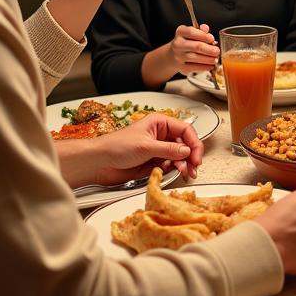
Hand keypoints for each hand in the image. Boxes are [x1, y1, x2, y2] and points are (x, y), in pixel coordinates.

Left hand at [78, 114, 202, 186]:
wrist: (99, 163)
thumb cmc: (116, 147)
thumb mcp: (146, 146)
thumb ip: (169, 149)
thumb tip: (187, 151)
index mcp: (160, 123)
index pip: (185, 130)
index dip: (194, 143)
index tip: (196, 156)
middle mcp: (161, 135)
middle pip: (184, 144)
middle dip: (190, 156)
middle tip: (193, 168)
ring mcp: (158, 149)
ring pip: (179, 156)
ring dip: (183, 165)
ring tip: (184, 172)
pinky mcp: (154, 163)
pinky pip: (170, 166)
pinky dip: (173, 170)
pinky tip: (172, 172)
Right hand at [169, 24, 218, 72]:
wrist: (175, 55)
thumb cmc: (188, 42)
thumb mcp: (193, 33)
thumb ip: (201, 30)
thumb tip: (205, 29)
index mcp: (181, 32)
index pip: (192, 32)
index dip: (204, 36)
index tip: (212, 39)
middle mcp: (178, 44)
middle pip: (196, 46)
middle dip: (209, 49)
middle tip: (217, 51)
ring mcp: (179, 56)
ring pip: (196, 58)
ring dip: (208, 59)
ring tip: (215, 59)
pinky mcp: (182, 67)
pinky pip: (195, 67)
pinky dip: (205, 66)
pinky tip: (211, 65)